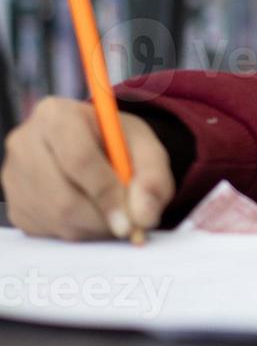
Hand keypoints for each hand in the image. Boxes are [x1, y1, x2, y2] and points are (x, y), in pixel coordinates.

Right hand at [1, 96, 175, 240]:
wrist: (96, 146)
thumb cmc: (119, 142)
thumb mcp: (146, 146)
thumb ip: (153, 176)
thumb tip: (144, 215)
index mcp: (57, 115)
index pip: (78, 159)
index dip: (106, 192)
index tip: (130, 219)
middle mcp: (26, 143)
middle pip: (63, 196)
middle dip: (102, 217)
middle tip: (129, 226)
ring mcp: (14, 176)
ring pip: (56, 218)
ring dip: (93, 226)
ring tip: (116, 215)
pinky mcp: (15, 204)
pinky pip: (48, 230)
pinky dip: (79, 231)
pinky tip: (93, 213)